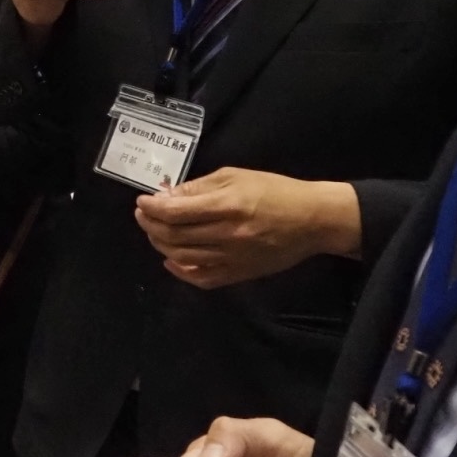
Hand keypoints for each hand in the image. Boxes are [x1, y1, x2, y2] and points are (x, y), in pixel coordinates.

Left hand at [135, 169, 360, 287]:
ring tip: (155, 232)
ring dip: (160, 245)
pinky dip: (181, 272)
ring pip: (182, 258)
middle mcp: (227, 235)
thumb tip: (167, 195)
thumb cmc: (275, 191)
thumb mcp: (235, 176)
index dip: (151, 207)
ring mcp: (233, 258)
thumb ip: (198, 187)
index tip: (143, 201)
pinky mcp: (240, 274)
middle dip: (150, 224)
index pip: (174, 212)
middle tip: (144, 214)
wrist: (313, 220)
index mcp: (227, 207)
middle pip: (173, 236)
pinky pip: (203, 279)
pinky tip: (171, 261)